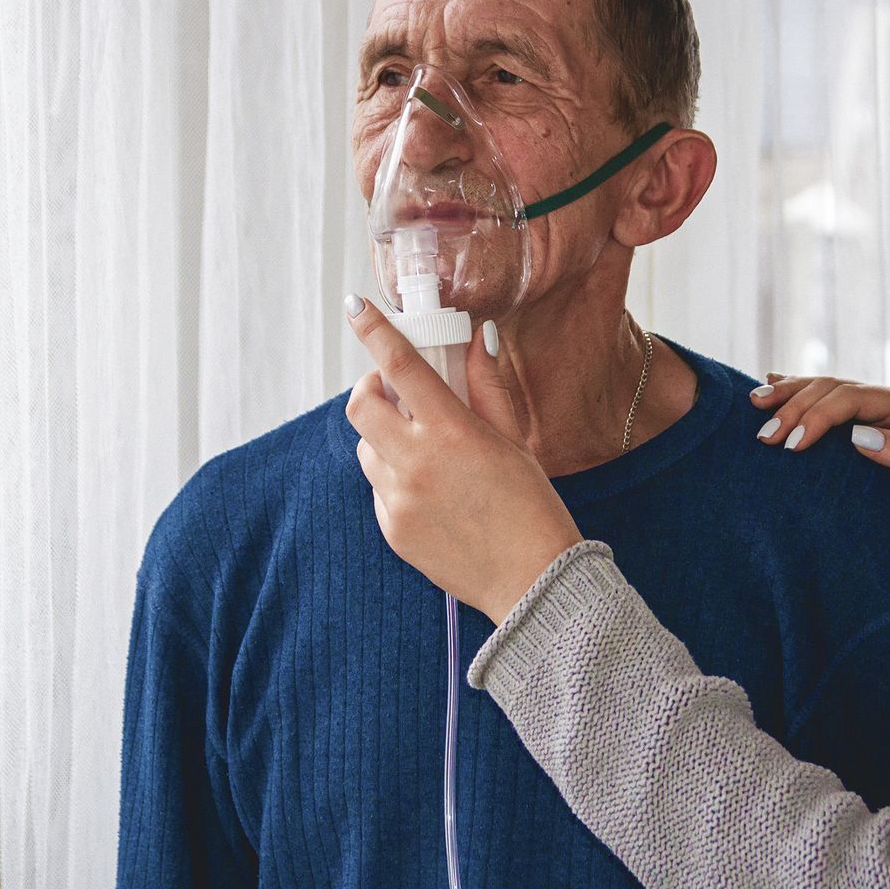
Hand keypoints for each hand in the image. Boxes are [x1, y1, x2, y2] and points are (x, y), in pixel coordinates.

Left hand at [344, 296, 584, 623]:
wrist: (532, 581)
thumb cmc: (531, 507)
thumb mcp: (516, 440)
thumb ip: (488, 387)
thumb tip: (477, 339)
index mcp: (452, 432)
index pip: (401, 366)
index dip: (374, 331)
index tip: (358, 308)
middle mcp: (415, 463)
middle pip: (360, 407)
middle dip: (371, 389)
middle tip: (394, 391)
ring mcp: (398, 500)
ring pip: (366, 449)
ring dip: (384, 438)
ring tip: (424, 451)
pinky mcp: (391, 530)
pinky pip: (379, 490)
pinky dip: (396, 480)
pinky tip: (433, 494)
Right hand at [751, 373, 889, 528]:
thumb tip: (861, 436)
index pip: (850, 397)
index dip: (817, 415)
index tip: (792, 446)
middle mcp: (885, 400)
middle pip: (830, 388)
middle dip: (793, 408)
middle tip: (764, 437)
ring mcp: (870, 408)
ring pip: (820, 388)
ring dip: (786, 395)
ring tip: (754, 404)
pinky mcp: (856, 421)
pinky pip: (820, 399)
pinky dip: (793, 393)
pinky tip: (770, 385)